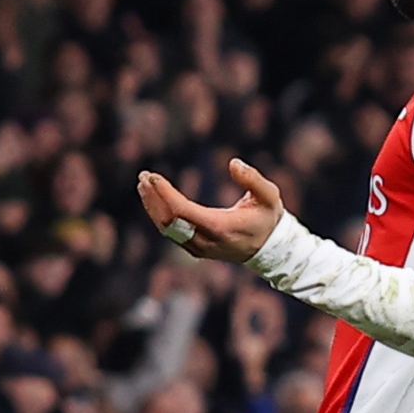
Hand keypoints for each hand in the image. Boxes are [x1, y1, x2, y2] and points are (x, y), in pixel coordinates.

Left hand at [134, 157, 284, 264]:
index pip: (182, 211)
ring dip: (153, 206)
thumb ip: (253, 179)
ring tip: (144, 185)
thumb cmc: (267, 218)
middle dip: (153, 198)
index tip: (153, 176)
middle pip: (169, 221)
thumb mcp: (270, 196)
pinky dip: (159, 215)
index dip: (165, 194)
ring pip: (167, 229)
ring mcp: (198, 248)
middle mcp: (205, 241)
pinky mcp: (195, 249)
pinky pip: (171, 233)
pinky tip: (153, 199)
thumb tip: (233, 163)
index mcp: (220, 227)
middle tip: (143, 176)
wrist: (269, 249)